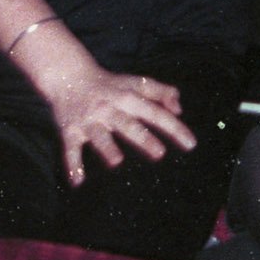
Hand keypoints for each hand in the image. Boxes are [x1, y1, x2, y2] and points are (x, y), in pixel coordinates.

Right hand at [39, 61, 196, 185]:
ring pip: (99, 136)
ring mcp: (89, 121)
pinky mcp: (69, 131)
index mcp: (129, 98)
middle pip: (129, 125)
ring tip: (117, 162)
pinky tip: (78, 182)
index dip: (174, 128)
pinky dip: (73, 165)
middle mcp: (110, 109)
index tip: (191, 144)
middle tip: (159, 153)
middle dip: (144, 139)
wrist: (69, 77)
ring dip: (107, 148)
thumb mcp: (137, 83)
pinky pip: (70, 149)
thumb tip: (179, 110)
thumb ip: (162, 93)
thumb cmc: (111, 85)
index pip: (156, 113)